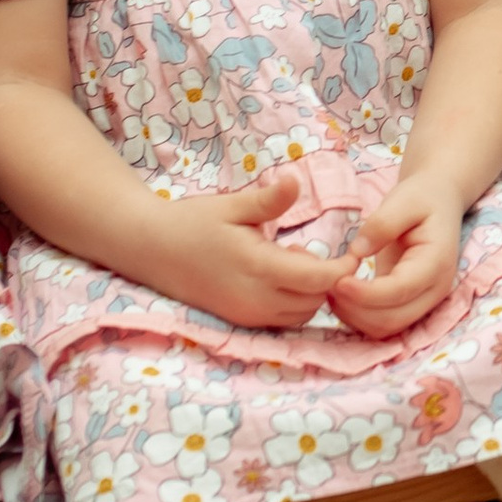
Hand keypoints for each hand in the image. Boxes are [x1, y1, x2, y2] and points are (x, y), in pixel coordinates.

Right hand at [143, 173, 341, 330]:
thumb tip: (295, 181)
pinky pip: (280, 320)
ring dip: (309, 294)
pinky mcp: (238, 320)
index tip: (353, 253)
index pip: (318, 281)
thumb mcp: (231, 205)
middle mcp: (254, 299)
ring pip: (299, 316)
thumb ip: (268, 201)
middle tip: (318, 252)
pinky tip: (278, 276)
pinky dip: (291, 303)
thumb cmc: (192, 222)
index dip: (342, 271)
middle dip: (327, 282)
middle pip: (314, 302)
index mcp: (257, 267)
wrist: (149, 250)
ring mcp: (245, 314)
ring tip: (293, 261)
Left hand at [332, 165, 468, 335]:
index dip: (366, 293)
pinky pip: (382, 324)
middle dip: (356, 308)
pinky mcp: (409, 304)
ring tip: (332, 289)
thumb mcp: (405, 199)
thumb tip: (357, 252)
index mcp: (437, 263)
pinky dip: (358, 316)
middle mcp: (435, 290)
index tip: (337, 280)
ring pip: (386, 328)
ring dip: (354, 316)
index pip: (400, 291)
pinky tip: (342, 295)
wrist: (439, 204)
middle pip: (393, 319)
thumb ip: (383, 224)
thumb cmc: (423, 199)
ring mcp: (423, 301)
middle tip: (329, 284)